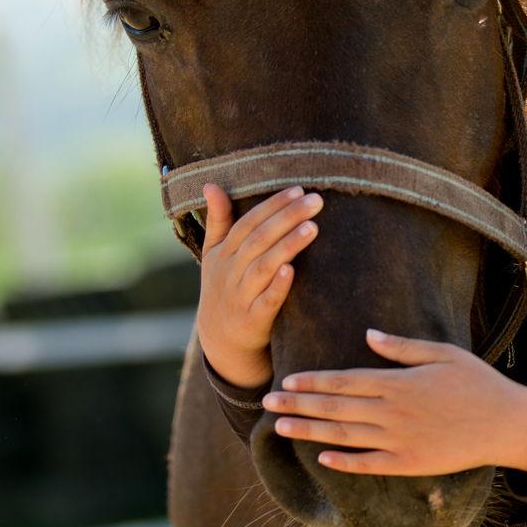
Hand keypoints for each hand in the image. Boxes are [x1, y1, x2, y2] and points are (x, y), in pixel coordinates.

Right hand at [197, 184, 322, 388]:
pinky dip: (277, 286)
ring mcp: (241, 297)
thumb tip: (211, 184)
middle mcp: (230, 272)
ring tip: (312, 227)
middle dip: (287, 218)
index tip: (298, 189)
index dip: (272, 205)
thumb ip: (218, 220)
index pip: (249, 223)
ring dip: (287, 246)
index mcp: (224, 253)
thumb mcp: (215, 254)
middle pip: (258, 240)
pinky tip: (291, 270)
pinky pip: (265, 302)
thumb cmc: (224, 287)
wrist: (221, 342)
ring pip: (263, 267)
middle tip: (316, 201)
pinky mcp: (253, 321)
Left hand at [264, 330, 526, 476]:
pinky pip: (369, 465)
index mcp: (398, 382)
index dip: (314, 383)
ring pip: (345, 437)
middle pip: (336, 409)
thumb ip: (403, 346)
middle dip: (298, 406)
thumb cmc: (476, 381)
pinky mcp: (410, 464)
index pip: (345, 381)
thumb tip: (369, 334)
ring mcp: (399, 441)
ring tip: (281, 429)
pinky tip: (321, 458)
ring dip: (310, 433)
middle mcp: (392, 412)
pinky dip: (344, 462)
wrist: (504, 422)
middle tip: (266, 405)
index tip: (287, 382)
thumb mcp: (442, 352)